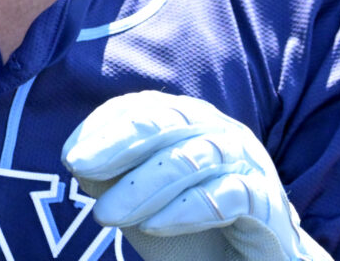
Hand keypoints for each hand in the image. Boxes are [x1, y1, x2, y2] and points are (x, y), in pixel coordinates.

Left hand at [63, 91, 331, 260]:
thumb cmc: (195, 230)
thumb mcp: (145, 202)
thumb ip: (114, 177)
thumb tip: (77, 157)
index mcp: (192, 124)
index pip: (145, 109)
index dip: (105, 125)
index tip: (71, 154)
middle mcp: (222, 133)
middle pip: (169, 123)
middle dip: (119, 143)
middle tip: (78, 167)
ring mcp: (248, 164)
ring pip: (193, 159)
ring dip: (143, 186)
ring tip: (105, 215)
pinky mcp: (267, 203)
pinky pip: (229, 195)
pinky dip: (188, 209)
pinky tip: (154, 226)